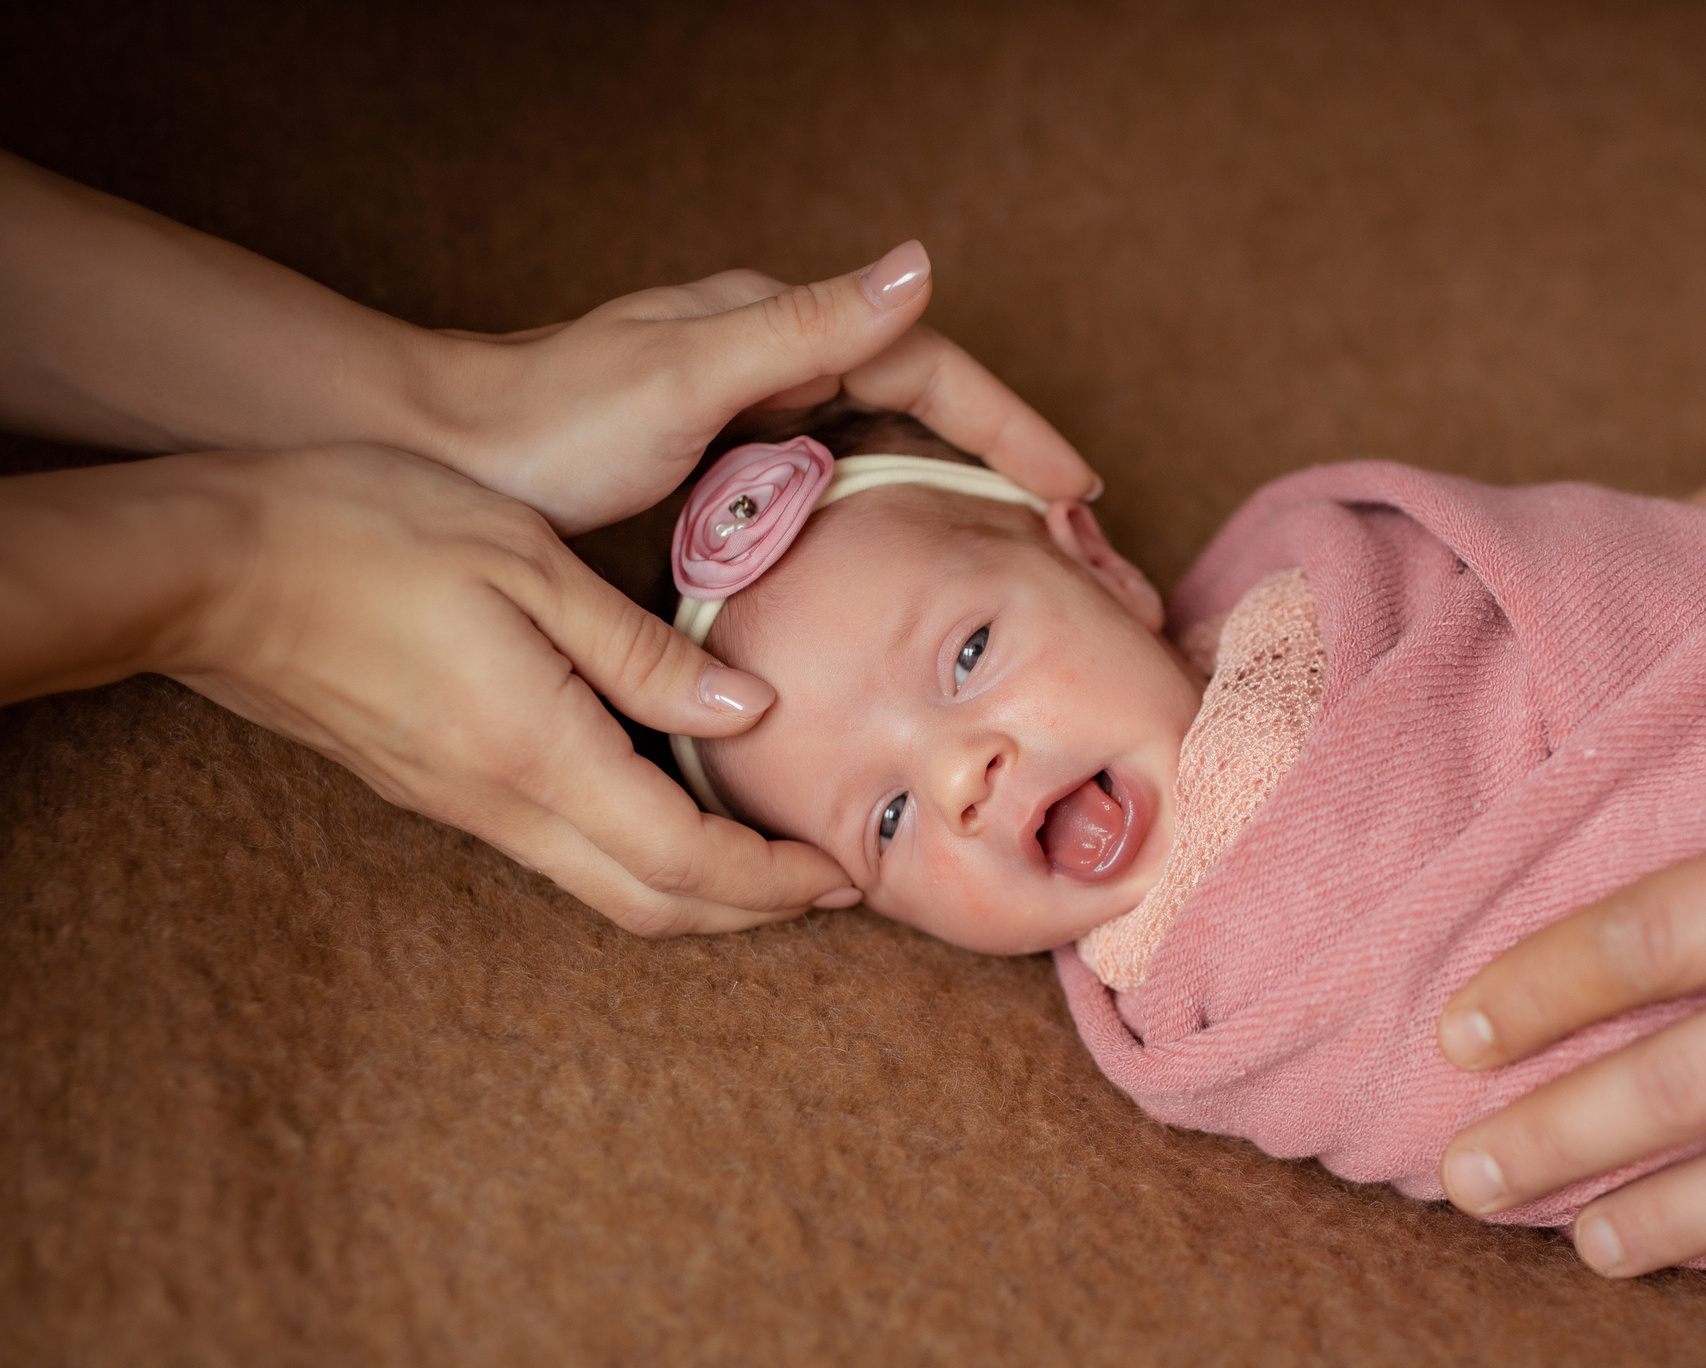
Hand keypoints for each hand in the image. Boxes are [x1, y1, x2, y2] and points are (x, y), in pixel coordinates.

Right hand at [7, 446, 853, 935]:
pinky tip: (670, 817)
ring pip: (606, 889)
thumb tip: (746, 712)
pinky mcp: (438, 786)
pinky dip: (639, 859)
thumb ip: (640, 651)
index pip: (687, 859)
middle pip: (654, 905)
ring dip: (698, 895)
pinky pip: (562, 853)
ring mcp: (463, 804)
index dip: (776, 882)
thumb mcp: (523, 562)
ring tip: (771, 864)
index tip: (846, 875)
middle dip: (752, 913)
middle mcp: (503, 804)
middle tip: (831, 888)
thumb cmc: (364, 531)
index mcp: (538, 753)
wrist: (208, 567)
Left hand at [429, 242, 1099, 532]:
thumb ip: (805, 327)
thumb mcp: (686, 375)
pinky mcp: (720, 472)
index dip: (1010, 426)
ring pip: (880, 455)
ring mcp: (745, 418)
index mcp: (771, 328)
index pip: (927, 371)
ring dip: (954, 499)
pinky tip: (908, 574)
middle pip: (917, 411)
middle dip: (1003, 466)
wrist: (440, 462)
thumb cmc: (545, 422)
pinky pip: (830, 495)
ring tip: (1019, 561)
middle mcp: (767, 362)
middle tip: (1074, 536)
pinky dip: (885, 528)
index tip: (1074, 489)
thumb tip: (919, 265)